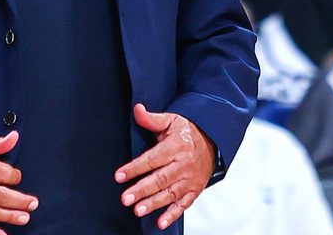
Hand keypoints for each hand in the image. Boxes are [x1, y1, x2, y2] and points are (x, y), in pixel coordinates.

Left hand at [115, 104, 215, 230]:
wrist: (213, 141)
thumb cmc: (188, 132)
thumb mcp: (171, 120)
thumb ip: (152, 119)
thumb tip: (137, 110)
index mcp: (176, 147)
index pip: (152, 159)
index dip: (135, 168)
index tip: (119, 175)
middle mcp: (183, 164)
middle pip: (160, 179)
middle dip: (141, 190)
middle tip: (125, 198)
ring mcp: (190, 179)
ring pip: (170, 193)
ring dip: (153, 204)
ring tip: (138, 210)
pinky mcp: (194, 190)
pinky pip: (184, 204)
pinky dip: (173, 215)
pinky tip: (161, 222)